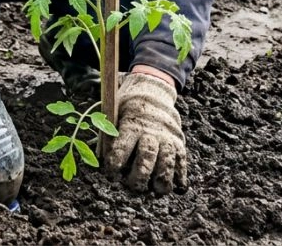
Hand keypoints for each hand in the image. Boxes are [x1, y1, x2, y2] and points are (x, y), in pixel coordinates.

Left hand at [106, 72, 187, 193]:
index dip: (115, 163)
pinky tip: (178, 187)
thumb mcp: (113, 113)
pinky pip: (181, 160)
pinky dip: (181, 175)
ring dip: (163, 179)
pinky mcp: (178, 142)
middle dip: (140, 175)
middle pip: (147, 156)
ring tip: (158, 191)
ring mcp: (167, 137)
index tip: (111, 174)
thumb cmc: (127, 108)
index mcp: (130, 124)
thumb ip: (107, 135)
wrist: (153, 90)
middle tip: (134, 187)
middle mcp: (150, 132)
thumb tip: (99, 159)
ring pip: (166, 161)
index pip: (122, 146)